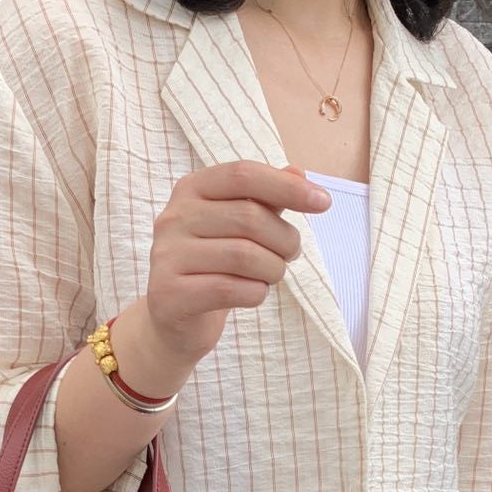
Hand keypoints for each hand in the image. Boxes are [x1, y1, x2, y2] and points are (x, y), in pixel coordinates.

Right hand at [139, 159, 332, 365]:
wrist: (174, 318)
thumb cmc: (213, 266)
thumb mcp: (238, 228)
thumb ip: (265, 200)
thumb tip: (299, 173)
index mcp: (191, 190)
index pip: (243, 175)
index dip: (286, 186)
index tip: (324, 202)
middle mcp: (174, 217)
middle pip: (248, 217)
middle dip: (284, 238)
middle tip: (291, 254)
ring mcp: (167, 256)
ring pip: (244, 256)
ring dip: (273, 269)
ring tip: (272, 275)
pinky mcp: (169, 294)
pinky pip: (231, 289)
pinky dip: (256, 293)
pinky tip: (254, 293)